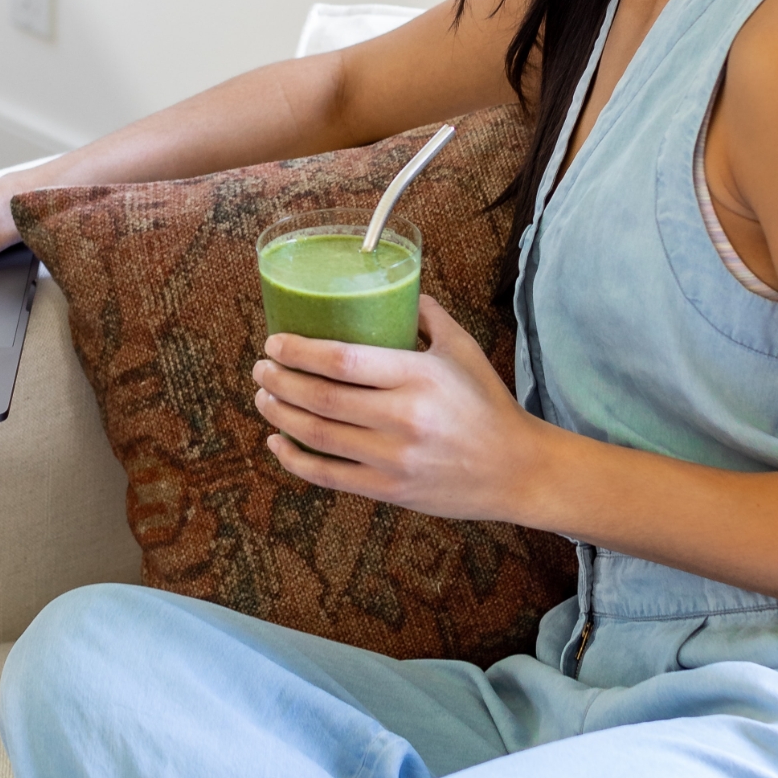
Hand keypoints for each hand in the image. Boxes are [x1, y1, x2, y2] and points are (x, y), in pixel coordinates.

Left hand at [252, 295, 546, 520]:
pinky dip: (295, 460)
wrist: (516, 470)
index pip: (343, 360)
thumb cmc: (487, 404)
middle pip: (321, 397)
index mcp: (417, 377)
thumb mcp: (462, 348)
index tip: (275, 342)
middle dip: (280, 381)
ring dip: (280, 415)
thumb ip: (426, 315)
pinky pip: (328, 476)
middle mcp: (402, 418)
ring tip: (262, 397)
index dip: (299, 351)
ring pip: (318, 435)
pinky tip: (277, 442)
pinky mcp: (388, 489)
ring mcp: (393, 458)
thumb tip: (392, 288)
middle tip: (260, 367)